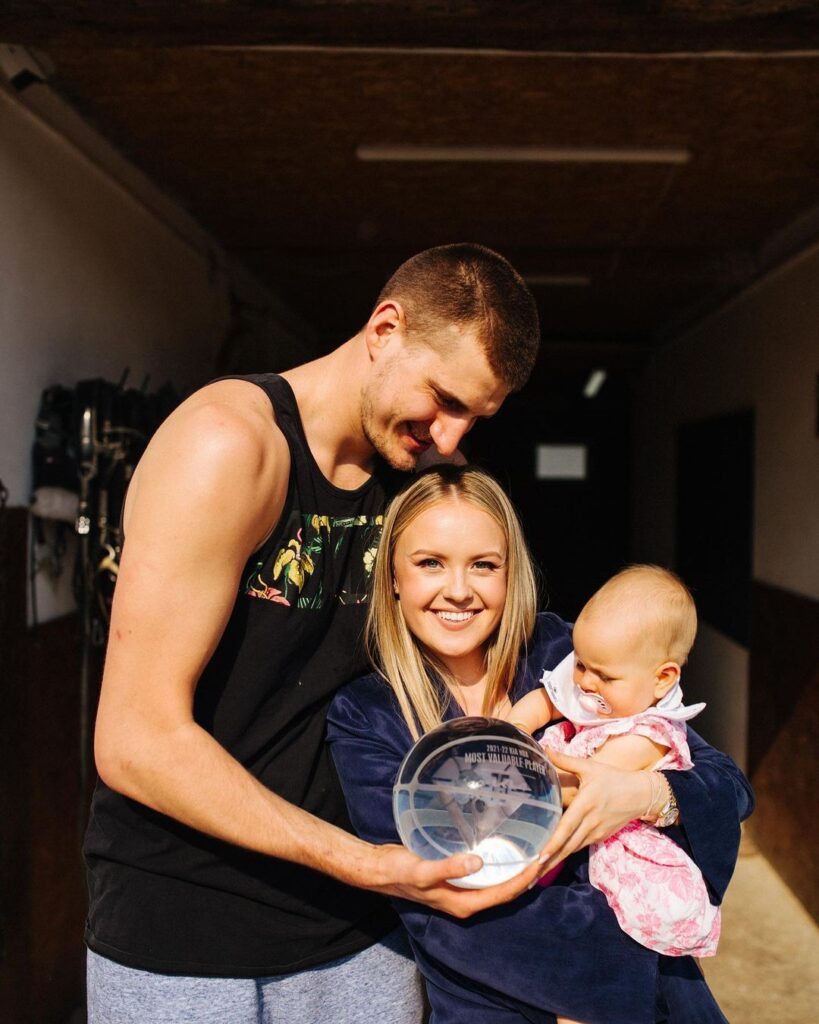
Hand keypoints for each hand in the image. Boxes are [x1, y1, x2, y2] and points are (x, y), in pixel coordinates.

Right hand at [370, 843, 542, 918]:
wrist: (379, 870)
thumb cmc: (399, 871)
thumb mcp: (423, 870)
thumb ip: (449, 868)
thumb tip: (479, 862)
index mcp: (463, 903)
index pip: (503, 894)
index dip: (524, 879)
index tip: (542, 860)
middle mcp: (466, 899)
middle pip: (505, 891)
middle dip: (527, 875)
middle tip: (546, 852)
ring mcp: (460, 889)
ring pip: (496, 882)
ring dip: (515, 869)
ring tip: (533, 850)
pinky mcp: (455, 877)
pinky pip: (484, 873)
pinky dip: (498, 862)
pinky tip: (503, 847)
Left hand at [537, 750, 651, 871]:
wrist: (640, 794)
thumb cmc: (613, 778)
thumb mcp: (590, 767)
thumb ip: (566, 760)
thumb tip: (544, 748)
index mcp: (586, 804)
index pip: (567, 827)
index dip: (553, 843)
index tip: (539, 857)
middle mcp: (591, 821)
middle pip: (567, 846)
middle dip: (548, 862)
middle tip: (528, 877)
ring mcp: (596, 832)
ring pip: (572, 850)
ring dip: (555, 862)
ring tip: (535, 874)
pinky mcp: (600, 837)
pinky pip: (579, 847)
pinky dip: (565, 854)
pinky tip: (552, 861)